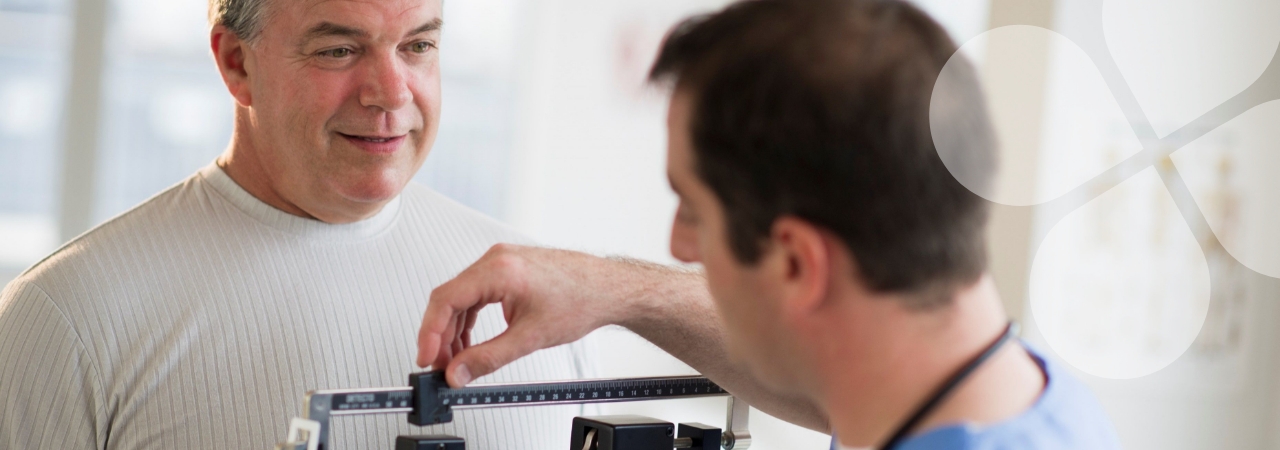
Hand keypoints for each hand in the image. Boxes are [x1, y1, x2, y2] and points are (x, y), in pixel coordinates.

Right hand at [417, 244, 642, 386]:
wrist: (608, 288)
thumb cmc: (581, 300)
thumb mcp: (529, 337)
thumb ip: (488, 357)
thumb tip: (458, 372)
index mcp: (498, 269)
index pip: (445, 299)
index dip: (429, 332)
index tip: (426, 357)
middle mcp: (496, 259)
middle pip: (450, 298)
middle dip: (441, 335)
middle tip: (441, 366)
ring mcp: (502, 261)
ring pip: (462, 297)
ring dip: (456, 329)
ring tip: (457, 360)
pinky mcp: (508, 269)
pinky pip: (477, 293)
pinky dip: (470, 318)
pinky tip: (471, 341)